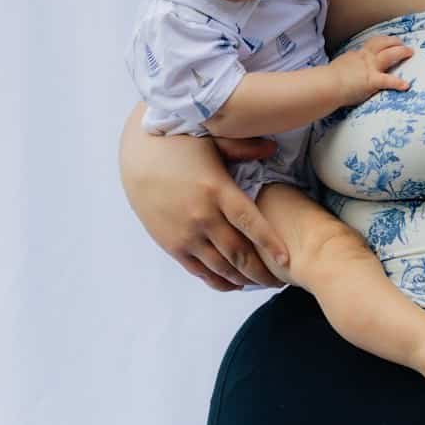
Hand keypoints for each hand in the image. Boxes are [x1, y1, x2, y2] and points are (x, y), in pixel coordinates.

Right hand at [119, 105, 288, 290]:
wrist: (137, 158)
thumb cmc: (179, 145)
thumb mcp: (213, 140)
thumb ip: (245, 147)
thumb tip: (273, 148)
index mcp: (216, 190)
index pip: (249, 223)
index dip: (270, 244)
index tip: (287, 261)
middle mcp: (201, 216)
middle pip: (237, 253)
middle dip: (261, 271)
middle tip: (280, 281)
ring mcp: (185, 233)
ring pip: (219, 267)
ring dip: (242, 279)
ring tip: (261, 284)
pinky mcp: (171, 244)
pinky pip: (198, 271)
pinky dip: (218, 281)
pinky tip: (234, 283)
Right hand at [329, 34, 412, 105]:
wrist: (327, 84)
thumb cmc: (328, 79)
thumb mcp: (338, 67)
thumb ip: (345, 67)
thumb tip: (344, 71)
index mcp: (356, 55)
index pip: (370, 46)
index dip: (381, 43)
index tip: (387, 43)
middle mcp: (365, 58)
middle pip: (382, 43)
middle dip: (394, 41)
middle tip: (402, 43)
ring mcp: (370, 68)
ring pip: (389, 55)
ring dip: (401, 52)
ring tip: (410, 52)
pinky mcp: (372, 80)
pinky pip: (388, 80)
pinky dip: (398, 83)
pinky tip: (406, 85)